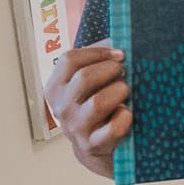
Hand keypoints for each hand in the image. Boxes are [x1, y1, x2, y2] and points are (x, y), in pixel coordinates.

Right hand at [44, 44, 131, 177]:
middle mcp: (62, 107)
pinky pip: (113, 128)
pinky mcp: (93, 145)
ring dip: (119, 92)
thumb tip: (119, 37)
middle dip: (110, 70)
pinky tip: (127, 113)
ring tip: (125, 92)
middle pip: (84, 78)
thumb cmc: (98, 106)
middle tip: (123, 72)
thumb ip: (99, 60)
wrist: (98, 146)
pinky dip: (125, 118)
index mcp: (56, 88)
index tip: (119, 55)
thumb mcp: (90, 83)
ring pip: (98, 103)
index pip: (69, 59)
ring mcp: (76, 127)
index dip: (98, 52)